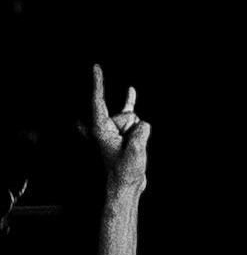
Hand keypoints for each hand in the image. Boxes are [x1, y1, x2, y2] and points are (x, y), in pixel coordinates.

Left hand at [86, 64, 149, 195]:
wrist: (125, 187)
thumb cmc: (125, 171)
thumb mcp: (136, 148)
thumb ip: (141, 129)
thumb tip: (142, 125)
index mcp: (100, 130)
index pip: (98, 101)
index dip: (97, 83)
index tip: (96, 67)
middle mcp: (105, 127)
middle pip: (127, 115)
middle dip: (134, 128)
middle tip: (129, 150)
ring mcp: (114, 129)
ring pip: (135, 120)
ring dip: (138, 133)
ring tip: (132, 151)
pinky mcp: (123, 132)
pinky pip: (130, 113)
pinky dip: (130, 102)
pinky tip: (131, 91)